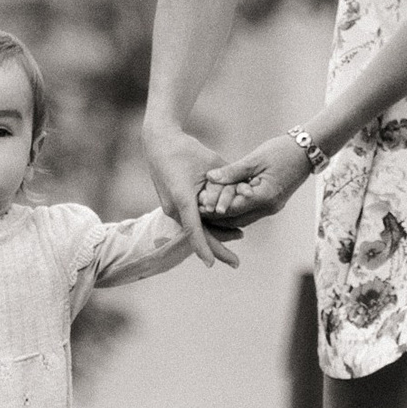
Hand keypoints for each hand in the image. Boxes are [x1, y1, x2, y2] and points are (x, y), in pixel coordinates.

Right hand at [142, 122, 241, 268]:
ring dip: (215, 237)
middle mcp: (174, 208)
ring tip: (238, 241)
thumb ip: (229, 180)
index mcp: (182, 199)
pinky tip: (224, 228)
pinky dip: (208, 226)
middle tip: (236, 264)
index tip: (211, 265)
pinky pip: (192, 220)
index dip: (204, 247)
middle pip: (197, 235)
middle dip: (217, 250)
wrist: (159, 143)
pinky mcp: (173, 205)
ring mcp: (171, 208)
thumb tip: (247, 192)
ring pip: (196, 229)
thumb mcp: (212, 161)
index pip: (194, 230)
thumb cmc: (186, 150)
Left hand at [199, 134, 313, 223]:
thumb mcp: (255, 158)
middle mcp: (269, 207)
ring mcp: (272, 208)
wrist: (308, 150)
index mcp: (265, 196)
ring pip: (243, 219)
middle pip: (236, 220)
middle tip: (197, 210)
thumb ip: (233, 171)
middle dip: (217, 217)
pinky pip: (250, 213)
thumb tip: (210, 177)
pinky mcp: (272, 204)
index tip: (197, 204)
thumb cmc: (282, 150)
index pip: (234, 208)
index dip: (214, 208)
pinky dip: (236, 211)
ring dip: (225, 216)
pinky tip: (222, 205)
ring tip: (206, 209)